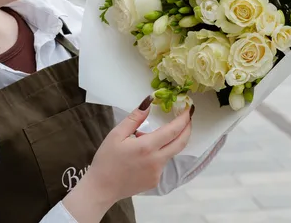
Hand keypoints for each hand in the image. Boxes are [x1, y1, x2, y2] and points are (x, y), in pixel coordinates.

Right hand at [63, 95, 193, 222]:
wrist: (101, 189)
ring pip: (171, 152)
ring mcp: (158, 173)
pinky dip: (158, 153)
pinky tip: (142, 154)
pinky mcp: (155, 181)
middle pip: (181, 142)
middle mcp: (157, 161)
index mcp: (147, 147)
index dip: (184, 119)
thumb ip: (135, 117)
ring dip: (168, 141)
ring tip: (145, 137)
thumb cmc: (106, 159)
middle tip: (187, 117)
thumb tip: (149, 101)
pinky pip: (162, 163)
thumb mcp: (117, 134)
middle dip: (187, 128)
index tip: (189, 109)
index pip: (174, 130)